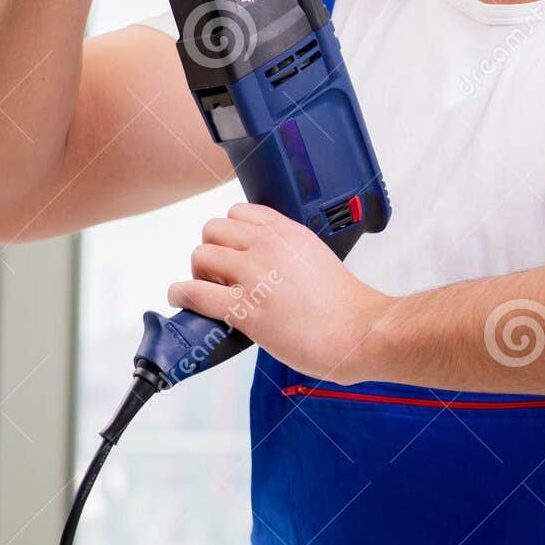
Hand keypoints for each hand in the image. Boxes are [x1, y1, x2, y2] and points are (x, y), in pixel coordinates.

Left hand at [167, 203, 390, 384]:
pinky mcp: (246, 308)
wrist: (363, 332)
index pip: (240, 212)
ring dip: (198, 274)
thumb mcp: (319, 259)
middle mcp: (270, 246)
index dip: (231, 235)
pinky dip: (182, 296)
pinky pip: (194, 292)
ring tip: (212, 293)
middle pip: (213, 229)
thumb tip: (267, 270)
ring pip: (200, 255)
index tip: (236, 255)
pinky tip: (185, 303)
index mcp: (290, 233)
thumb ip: (290, 255)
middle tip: (223, 277)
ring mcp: (256, 275)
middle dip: (212, 252)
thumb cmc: (348, 307)